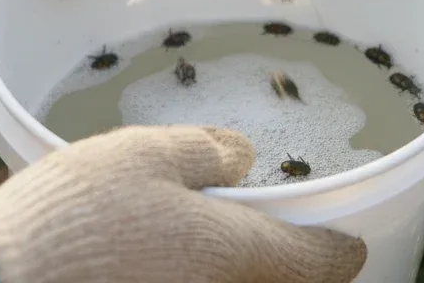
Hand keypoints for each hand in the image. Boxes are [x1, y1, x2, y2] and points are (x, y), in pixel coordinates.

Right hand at [0, 126, 367, 282]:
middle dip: (278, 261)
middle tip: (272, 230)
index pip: (318, 263)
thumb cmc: (74, 215)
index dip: (339, 249)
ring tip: (200, 227)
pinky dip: (186, 272)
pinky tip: (153, 249)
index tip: (350, 242)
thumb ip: (205, 152)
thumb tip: (243, 158)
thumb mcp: (144, 155)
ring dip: (227, 265)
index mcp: (233, 252)